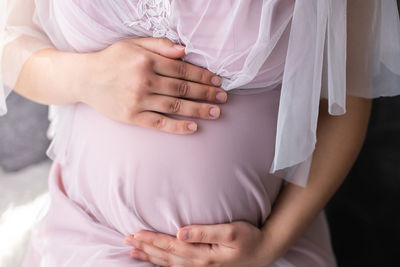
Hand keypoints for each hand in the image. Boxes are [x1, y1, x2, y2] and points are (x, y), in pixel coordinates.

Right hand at [80, 37, 227, 133]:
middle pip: (183, 88)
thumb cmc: (111, 59)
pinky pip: (159, 123)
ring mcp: (138, 101)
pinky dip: (177, 127)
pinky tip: (193, 128)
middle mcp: (144, 81)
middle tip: (223, 97)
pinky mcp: (132, 117)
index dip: (203, 75)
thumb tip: (185, 50)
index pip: (183, 69)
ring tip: (216, 112)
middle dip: (206, 93)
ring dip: (198, 110)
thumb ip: (159, 46)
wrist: (84, 78)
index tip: (217, 80)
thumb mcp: (133, 44)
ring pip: (175, 106)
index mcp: (146, 61)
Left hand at [124, 221, 270, 266]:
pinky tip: (155, 262)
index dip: (151, 240)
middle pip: (165, 257)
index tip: (135, 233)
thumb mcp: (229, 231)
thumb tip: (180, 231)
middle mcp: (198, 265)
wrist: (264, 251)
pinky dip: (162, 265)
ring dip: (150, 258)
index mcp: (202, 255)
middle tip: (127, 241)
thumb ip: (204, 232)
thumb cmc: (248, 237)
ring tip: (133, 252)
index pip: (170, 246)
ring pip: (168, 264)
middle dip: (145, 248)